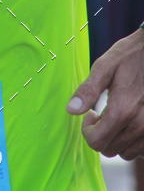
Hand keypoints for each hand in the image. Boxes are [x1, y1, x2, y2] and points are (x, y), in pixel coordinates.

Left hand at [67, 29, 143, 158]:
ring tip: (118, 115)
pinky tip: (130, 121)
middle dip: (100, 134)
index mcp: (123, 110)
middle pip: (108, 149)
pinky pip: (140, 150)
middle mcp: (140, 126)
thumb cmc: (130, 56)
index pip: (96, 142)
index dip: (87, 130)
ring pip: (124, 152)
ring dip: (116, 138)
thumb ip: (88, 90)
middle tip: (102, 112)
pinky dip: (131, 140)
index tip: (91, 113)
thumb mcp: (105, 67)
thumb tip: (71, 110)